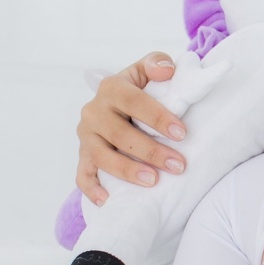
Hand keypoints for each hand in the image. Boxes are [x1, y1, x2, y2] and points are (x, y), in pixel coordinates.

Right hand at [77, 53, 187, 203]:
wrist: (115, 105)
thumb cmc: (138, 90)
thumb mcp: (146, 70)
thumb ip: (157, 63)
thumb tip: (167, 71)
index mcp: (111, 88)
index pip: (134, 101)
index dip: (158, 117)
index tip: (181, 133)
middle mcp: (93, 111)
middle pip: (120, 134)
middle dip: (151, 151)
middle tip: (178, 165)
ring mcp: (86, 136)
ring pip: (102, 157)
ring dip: (127, 171)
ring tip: (153, 181)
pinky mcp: (83, 156)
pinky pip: (82, 175)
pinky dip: (92, 189)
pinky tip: (109, 201)